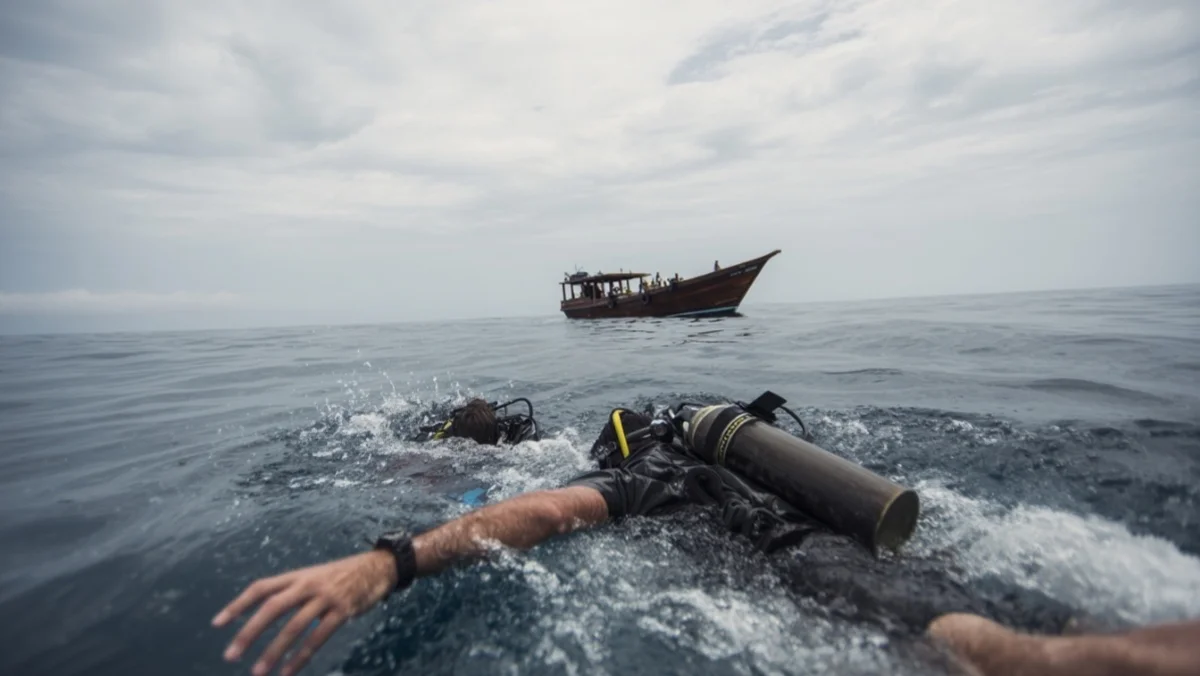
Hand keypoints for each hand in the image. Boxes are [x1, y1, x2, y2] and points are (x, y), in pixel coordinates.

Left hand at [212, 550, 397, 675]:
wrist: (378, 567)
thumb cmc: (341, 576)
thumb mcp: (313, 577)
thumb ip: (292, 592)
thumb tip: (265, 612)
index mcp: (297, 575)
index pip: (260, 588)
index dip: (238, 605)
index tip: (217, 624)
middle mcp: (308, 584)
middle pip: (272, 607)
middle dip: (248, 632)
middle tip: (230, 655)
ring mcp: (326, 597)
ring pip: (294, 627)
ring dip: (273, 651)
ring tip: (257, 671)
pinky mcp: (343, 610)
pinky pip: (318, 637)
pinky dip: (301, 657)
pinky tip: (288, 671)